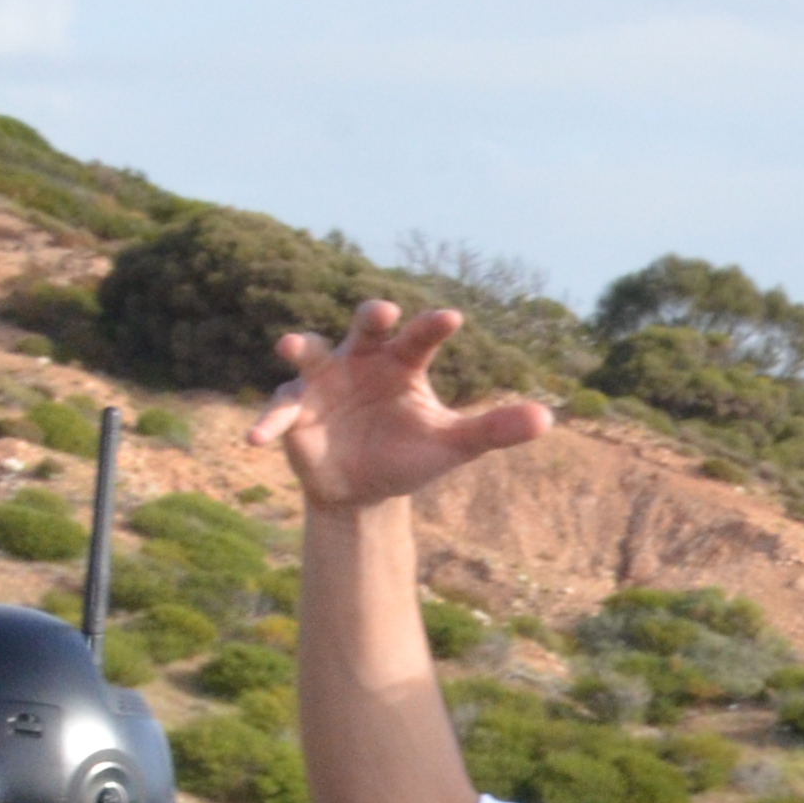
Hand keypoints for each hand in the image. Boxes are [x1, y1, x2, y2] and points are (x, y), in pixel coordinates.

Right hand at [251, 301, 556, 512]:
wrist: (364, 490)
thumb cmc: (408, 454)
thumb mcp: (453, 444)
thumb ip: (494, 429)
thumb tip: (548, 419)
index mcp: (400, 364)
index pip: (419, 340)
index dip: (431, 328)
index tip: (452, 319)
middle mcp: (359, 360)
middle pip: (365, 329)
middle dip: (371, 319)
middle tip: (382, 312)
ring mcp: (322, 382)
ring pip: (310, 355)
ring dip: (300, 348)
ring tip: (290, 344)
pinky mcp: (293, 411)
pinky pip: (277, 412)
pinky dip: (267, 422)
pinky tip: (255, 439)